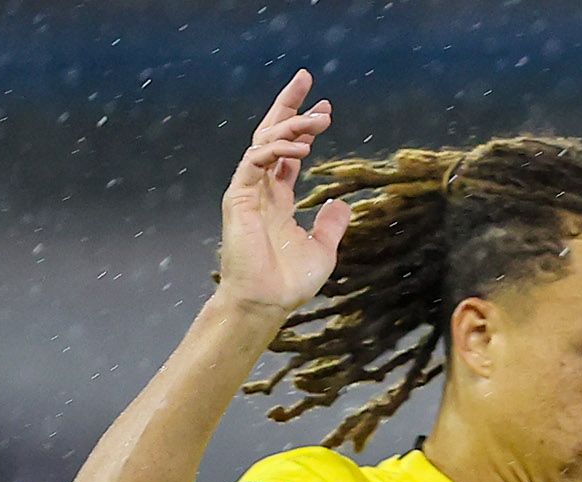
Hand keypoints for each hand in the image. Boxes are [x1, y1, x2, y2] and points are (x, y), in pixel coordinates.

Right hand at [215, 71, 348, 316]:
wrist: (265, 302)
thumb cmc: (288, 282)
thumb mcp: (323, 249)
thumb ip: (331, 224)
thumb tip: (343, 203)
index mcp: (278, 197)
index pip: (289, 152)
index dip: (304, 128)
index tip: (325, 109)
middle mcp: (261, 188)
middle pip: (272, 134)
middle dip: (288, 105)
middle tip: (306, 78)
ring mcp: (247, 189)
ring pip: (265, 142)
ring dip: (292, 125)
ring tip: (320, 118)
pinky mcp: (238, 196)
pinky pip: (255, 162)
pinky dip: (276, 150)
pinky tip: (300, 148)